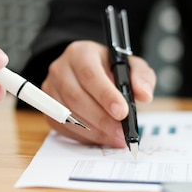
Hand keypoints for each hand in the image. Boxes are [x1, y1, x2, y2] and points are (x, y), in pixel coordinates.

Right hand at [40, 40, 155, 147]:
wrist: (89, 72)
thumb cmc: (110, 69)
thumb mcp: (130, 65)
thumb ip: (141, 77)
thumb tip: (144, 95)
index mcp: (81, 53)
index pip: (89, 74)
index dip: (105, 95)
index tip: (123, 112)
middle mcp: (60, 68)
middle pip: (76, 97)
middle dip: (101, 119)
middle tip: (122, 133)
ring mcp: (50, 89)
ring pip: (68, 114)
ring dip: (93, 130)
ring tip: (115, 138)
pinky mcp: (48, 108)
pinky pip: (62, 126)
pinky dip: (83, 136)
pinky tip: (100, 137)